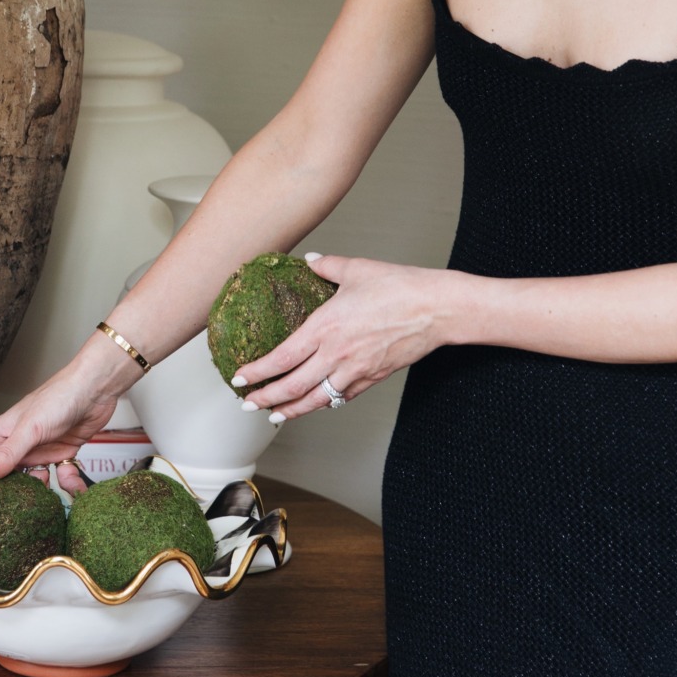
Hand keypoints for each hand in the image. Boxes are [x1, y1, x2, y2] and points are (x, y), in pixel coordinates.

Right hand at [0, 340, 132, 491]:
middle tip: (13, 509)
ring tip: (48, 496)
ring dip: (41, 492)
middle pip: (4, 475)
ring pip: (33, 480)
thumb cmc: (59, 397)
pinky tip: (76, 489)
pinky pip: (62, 476)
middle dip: (8, 493)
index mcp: (4, 433)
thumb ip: (7, 453)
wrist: (96, 389)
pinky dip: (70, 484)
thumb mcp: (29, 429)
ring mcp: (41, 450)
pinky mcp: (63, 454)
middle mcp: (20, 443)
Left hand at [231, 253, 453, 423]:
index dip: (257, 372)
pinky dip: (323, 404)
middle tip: (247, 403)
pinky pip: (341, 397)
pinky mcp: (372, 378)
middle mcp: (336, 354)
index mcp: (325, 327)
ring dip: (290, 410)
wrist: (436, 309)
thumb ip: (326, 266)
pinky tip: (314, 404)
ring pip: (315, 400)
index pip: (281, 358)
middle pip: (292, 386)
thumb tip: (311, 262)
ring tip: (273, 415)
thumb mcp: (356, 269)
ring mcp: (355, 370)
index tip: (240, 377)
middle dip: (266, 398)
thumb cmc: (400, 288)